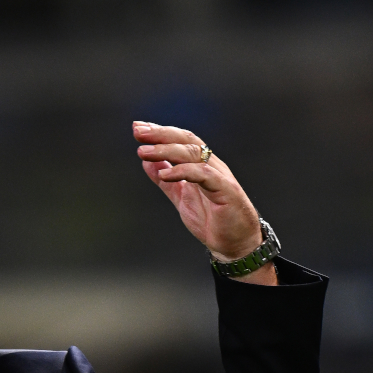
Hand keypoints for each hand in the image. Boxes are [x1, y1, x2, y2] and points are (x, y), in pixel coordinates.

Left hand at [134, 121, 265, 264]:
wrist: (234, 243)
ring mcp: (219, 176)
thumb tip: (147, 162)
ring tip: (144, 152)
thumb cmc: (212, 219)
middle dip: (161, 134)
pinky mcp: (226, 190)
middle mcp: (211, 166)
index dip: (160, 133)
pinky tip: (165, 174)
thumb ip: (167, 181)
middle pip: (186, 141)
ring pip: (193, 154)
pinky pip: (204, 175)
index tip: (138, 128)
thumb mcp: (181, 197)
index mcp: (201, 165)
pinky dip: (184, 172)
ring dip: (166, 150)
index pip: (181, 141)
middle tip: (138, 132)